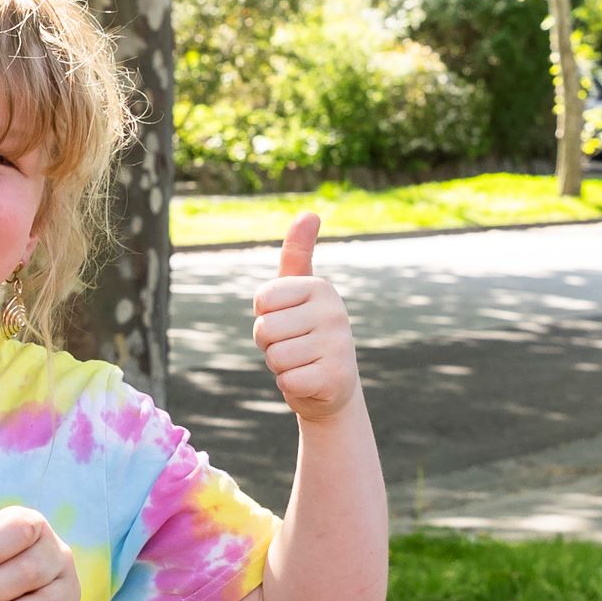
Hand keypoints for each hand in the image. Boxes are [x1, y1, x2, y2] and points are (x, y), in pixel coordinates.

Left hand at [253, 214, 360, 423]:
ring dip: (280, 366)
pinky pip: (287, 380)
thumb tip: (310, 213)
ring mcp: (339, 344)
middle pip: (265, 329)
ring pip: (275, 357)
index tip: (286, 322)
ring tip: (302, 362)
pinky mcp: (336, 377)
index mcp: (320, 287)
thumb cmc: (305, 333)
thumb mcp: (297, 293)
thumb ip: (297, 253)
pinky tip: (310, 380)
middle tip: (294, 347)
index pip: (262, 300)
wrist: (332, 387)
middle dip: (270, 345)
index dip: (265, 317)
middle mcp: (335, 311)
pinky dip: (291, 385)